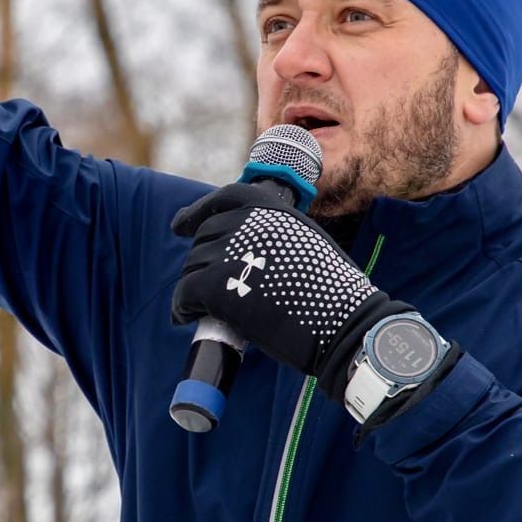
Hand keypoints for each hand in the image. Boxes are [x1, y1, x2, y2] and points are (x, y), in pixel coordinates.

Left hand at [171, 182, 409, 402]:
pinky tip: (183, 317)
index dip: (197, 213)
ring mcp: (229, 252)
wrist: (342, 322)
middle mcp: (246, 223)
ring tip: (198, 308)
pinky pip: (184, 293)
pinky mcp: (216, 286)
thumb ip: (273, 237)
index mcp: (271, 209)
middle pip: (205, 238)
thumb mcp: (305, 242)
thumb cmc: (332, 292)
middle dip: (202, 262)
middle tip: (206, 288)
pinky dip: (180, 307)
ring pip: (192, 267)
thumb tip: (244, 251)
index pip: (224, 199)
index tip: (179, 225)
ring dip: (192, 287)